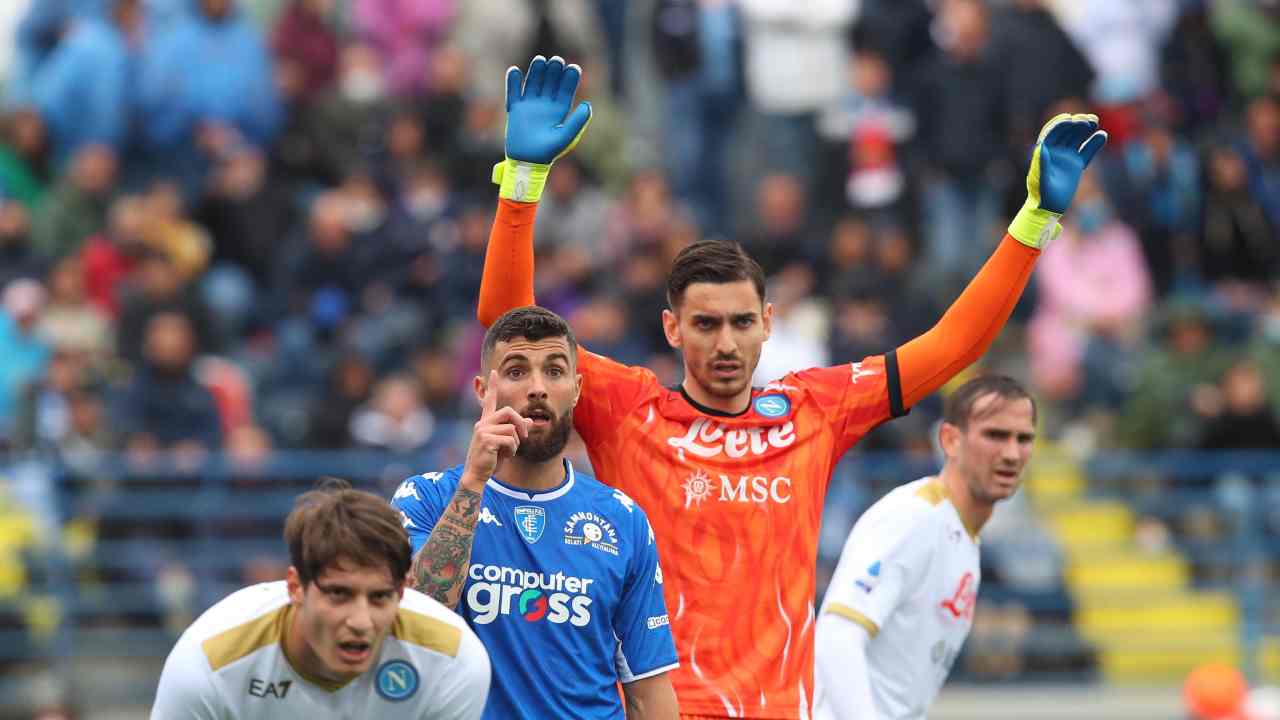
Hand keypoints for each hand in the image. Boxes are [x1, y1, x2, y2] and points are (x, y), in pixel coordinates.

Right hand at [461, 370, 532, 487]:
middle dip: (521, 424)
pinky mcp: (486, 439)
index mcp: (485, 422)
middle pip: (509, 412)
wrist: (477, 475)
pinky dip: (512, 450)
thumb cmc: (490, 460)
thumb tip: (529, 420)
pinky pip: (510, 440)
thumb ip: (514, 431)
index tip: (494, 372)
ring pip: (512, 429)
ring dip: (515, 443)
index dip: (492, 386)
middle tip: (524, 437)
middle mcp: (482, 423)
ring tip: (507, 452)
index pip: (489, 400)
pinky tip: (503, 457)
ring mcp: (483, 430)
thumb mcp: (505, 444)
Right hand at [492, 55, 592, 201]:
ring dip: (536, 71)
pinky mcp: (515, 109)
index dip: (570, 78)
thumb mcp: (566, 137)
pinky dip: (513, 82)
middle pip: (550, 82)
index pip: (566, 89)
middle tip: (556, 61)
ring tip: (540, 60)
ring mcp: (530, 105)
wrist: (527, 162)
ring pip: (533, 83)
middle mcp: (545, 104)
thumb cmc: (548, 152)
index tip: (573, 68)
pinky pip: (514, 92)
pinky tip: (515, 70)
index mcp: (560, 110)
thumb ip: (577, 122)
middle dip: (553, 71)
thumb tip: (588, 104)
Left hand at [1009, 113, 1107, 248]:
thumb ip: (1041, 163)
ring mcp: (1066, 157)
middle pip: (1066, 132)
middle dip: (1076, 124)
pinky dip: (1094, 144)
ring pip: (1077, 139)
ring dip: (1085, 129)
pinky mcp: (1075, 164)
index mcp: (1043, 152)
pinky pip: (1086, 151)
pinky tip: (1102, 135)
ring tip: (1095, 122)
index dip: (1061, 124)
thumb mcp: (1040, 179)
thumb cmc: (1041, 195)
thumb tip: (1041, 147)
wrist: (1048, 208)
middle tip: (1088, 120)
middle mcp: (1054, 151)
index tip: (1071, 119)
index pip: (1052, 133)